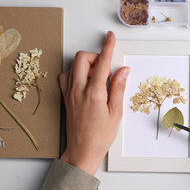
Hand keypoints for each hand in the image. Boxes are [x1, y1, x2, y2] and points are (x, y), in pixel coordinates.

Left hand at [59, 31, 129, 174]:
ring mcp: (69, 93)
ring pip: (73, 66)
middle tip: (107, 70)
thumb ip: (118, 88)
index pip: (101, 63)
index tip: (111, 37)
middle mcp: (78, 90)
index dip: (108, 47)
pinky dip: (76, 74)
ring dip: (86, 66)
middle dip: (96, 57)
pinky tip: (86, 83)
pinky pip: (66, 77)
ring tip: (98, 79)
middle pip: (82, 58)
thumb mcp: (116, 113)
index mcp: (94, 93)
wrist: (81, 152)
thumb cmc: (100, 136)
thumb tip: (123, 71)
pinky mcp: (65, 98)